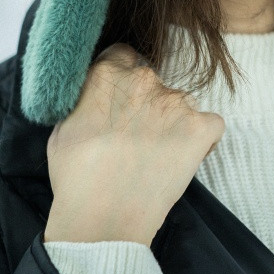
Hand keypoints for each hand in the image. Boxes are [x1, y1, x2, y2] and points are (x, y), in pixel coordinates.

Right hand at [44, 44, 224, 246]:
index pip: (123, 56)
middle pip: (152, 81)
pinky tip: (183, 159)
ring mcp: (177, 102)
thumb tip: (93, 100)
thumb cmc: (76, 178)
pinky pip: (211, 124)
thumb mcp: (62, 128)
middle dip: (146, 104)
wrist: (103, 216)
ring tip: (157, 155)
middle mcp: (145, 78)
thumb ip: (83, 102)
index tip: (119, 101)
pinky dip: (202, 139)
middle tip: (135, 137)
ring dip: (173, 122)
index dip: (121, 79)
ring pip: (182, 103)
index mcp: (108, 73)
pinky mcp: (201, 127)